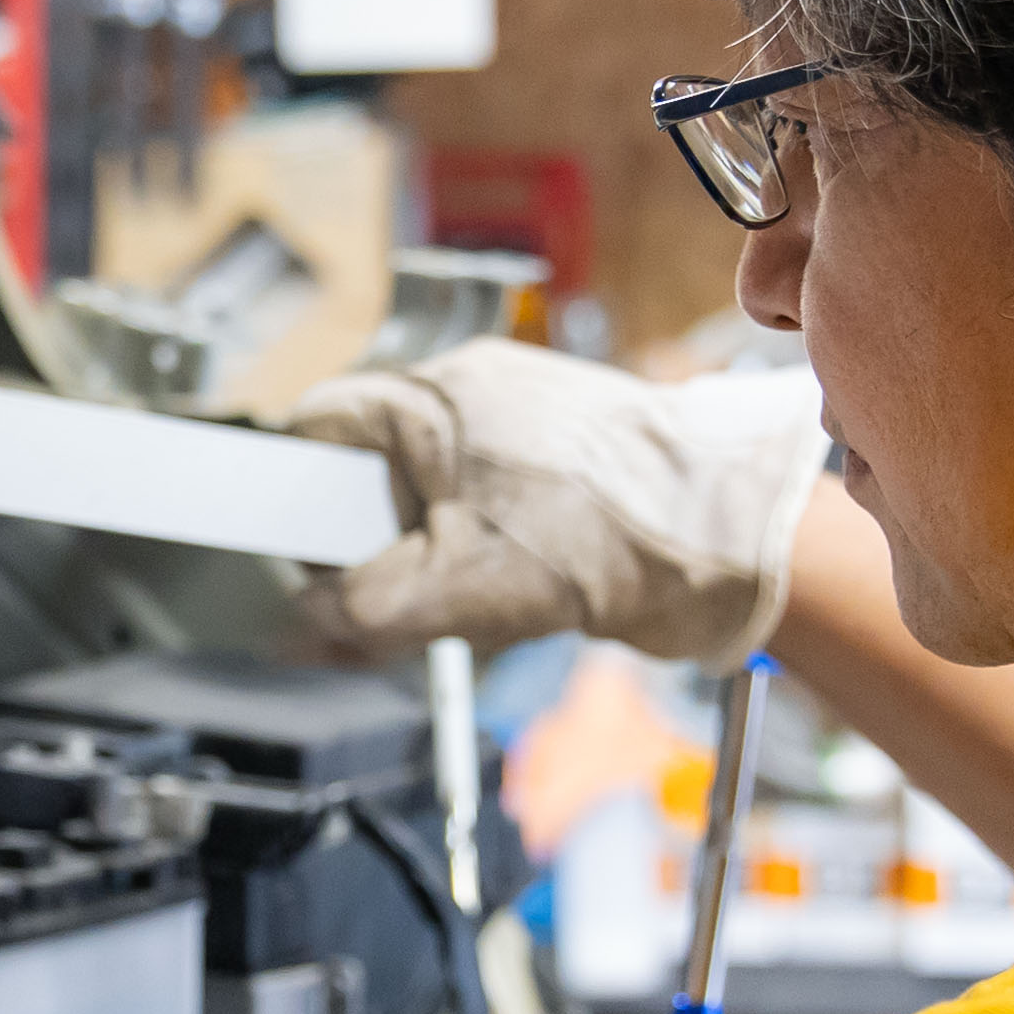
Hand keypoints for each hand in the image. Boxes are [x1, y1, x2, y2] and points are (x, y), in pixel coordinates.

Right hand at [284, 341, 830, 662]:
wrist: (723, 540)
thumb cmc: (604, 534)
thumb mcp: (450, 590)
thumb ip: (355, 609)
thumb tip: (306, 622)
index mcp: (431, 396)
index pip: (315, 427)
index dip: (291, 492)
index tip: (290, 547)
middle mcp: (474, 392)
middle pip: (376, 468)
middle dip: (377, 538)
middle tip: (399, 589)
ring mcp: (522, 419)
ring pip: (437, 491)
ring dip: (438, 552)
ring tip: (478, 592)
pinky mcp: (562, 455)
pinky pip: (493, 502)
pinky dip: (490, 549)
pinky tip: (520, 585)